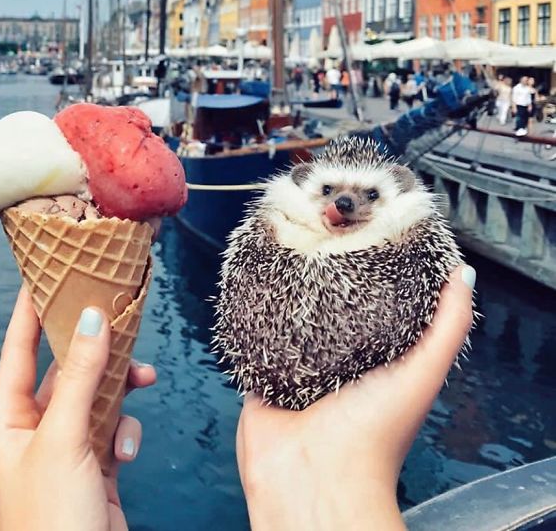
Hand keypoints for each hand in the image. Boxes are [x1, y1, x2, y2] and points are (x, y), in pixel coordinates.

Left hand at [0, 288, 156, 530]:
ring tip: (144, 379)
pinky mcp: (95, 471)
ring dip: (120, 391)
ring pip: (96, 399)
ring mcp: (65, 453)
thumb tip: (91, 319)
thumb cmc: (53, 521)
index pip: (16, 353)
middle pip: (65, 373)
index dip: (28, 314)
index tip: (43, 276)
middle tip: (119, 320)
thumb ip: (81, 376)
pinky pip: (112, 431)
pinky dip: (125, 433)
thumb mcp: (66, 439)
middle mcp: (34, 434)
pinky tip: (128, 449)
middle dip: (95, 353)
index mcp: (8, 424)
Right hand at [236, 265, 474, 530]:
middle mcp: (338, 367)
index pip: (377, 309)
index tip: (369, 239)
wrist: (316, 479)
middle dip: (326, 281)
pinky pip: (255, 340)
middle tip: (322, 241)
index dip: (375, 276)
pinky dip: (254, 320)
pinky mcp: (264, 379)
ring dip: (288, 297)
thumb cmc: (375, 440)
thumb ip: (447, 327)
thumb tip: (464, 276)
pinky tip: (255, 293)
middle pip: (331, 313)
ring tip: (287, 258)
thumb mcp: (422, 373)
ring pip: (290, 323)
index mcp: (377, 365)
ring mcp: (299, 373)